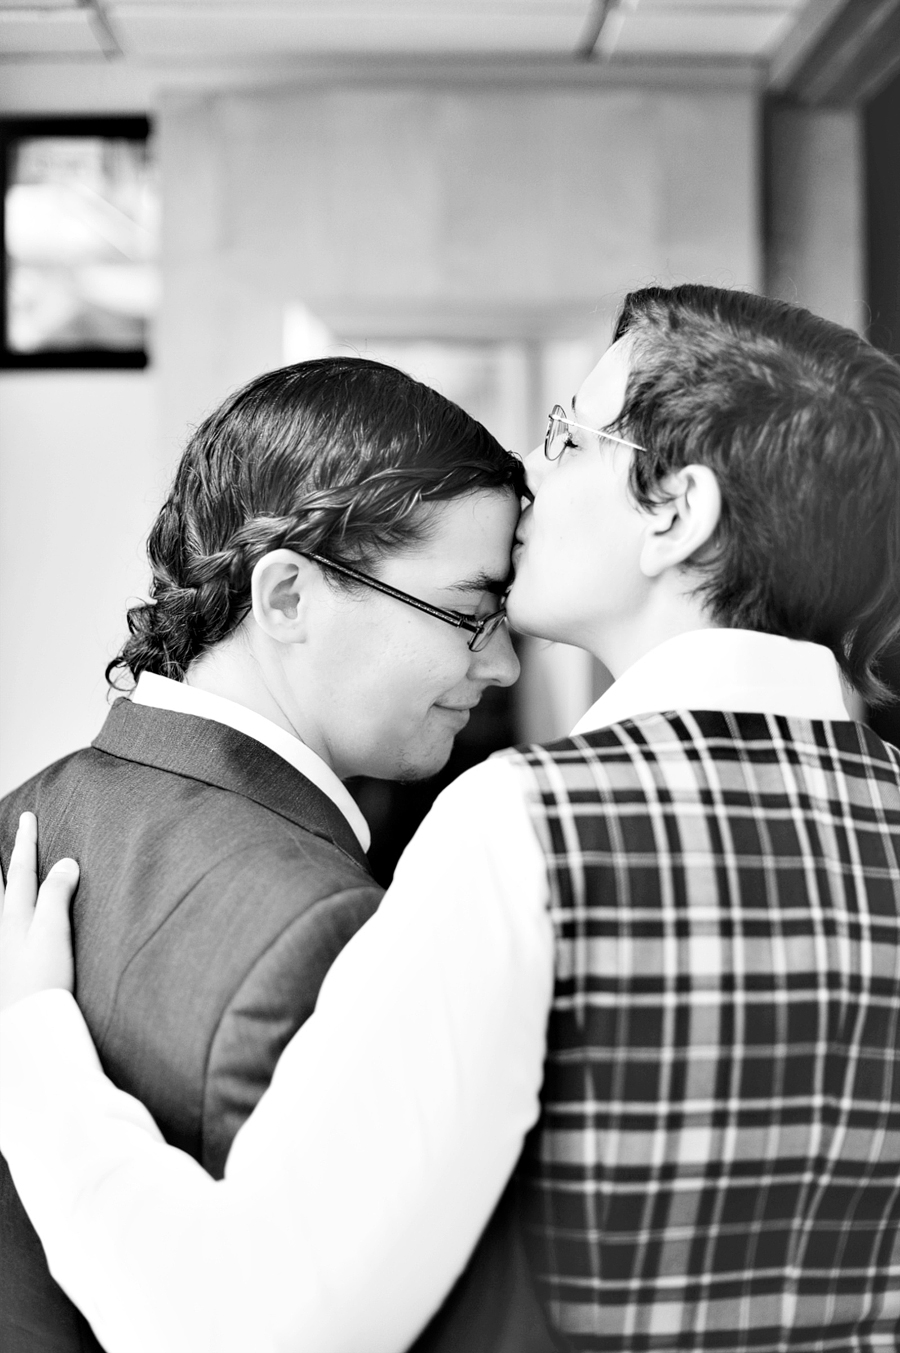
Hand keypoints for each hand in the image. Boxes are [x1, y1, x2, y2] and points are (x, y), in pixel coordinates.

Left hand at [0, 813, 78, 1012]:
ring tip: (1, 871)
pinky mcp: (6, 962)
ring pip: (1, 903)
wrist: (27, 1025)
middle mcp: (4, 926)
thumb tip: (66, 863)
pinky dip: (7, 908)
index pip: (23, 870)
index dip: (27, 842)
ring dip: (2, 883)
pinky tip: (12, 916)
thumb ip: (57, 895)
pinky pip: (4, 922)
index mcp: (16, 915)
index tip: (28, 817)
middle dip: (6, 860)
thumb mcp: (53, 933)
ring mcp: (2, 945)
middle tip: (6, 838)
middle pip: (4, 884)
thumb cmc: (42, 981)